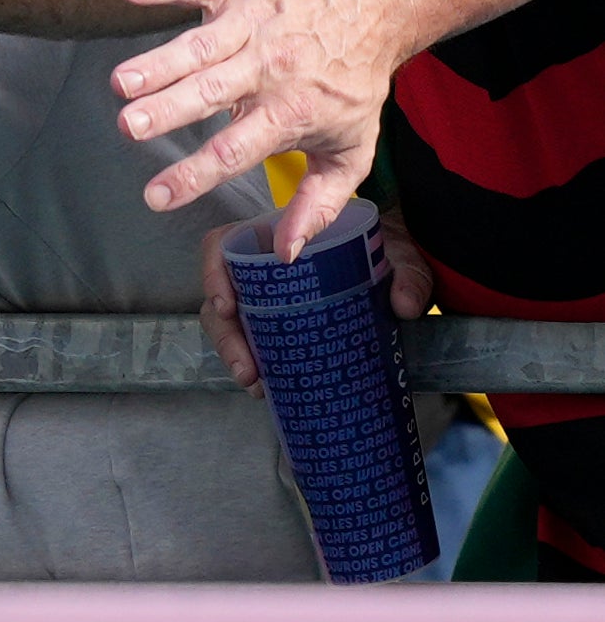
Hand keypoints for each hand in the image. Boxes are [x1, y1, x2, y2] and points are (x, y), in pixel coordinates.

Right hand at [113, 0, 419, 255]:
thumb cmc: (356, 79)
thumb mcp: (352, 148)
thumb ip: (318, 202)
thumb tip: (284, 252)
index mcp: (291, 111)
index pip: (237, 150)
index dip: (196, 174)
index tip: (155, 197)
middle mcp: (269, 68)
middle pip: (211, 93)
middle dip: (169, 110)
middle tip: (129, 127)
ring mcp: (252, 23)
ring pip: (198, 46)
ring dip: (158, 62)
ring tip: (121, 82)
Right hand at [197, 205, 429, 391]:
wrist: (393, 260)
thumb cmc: (384, 247)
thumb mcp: (398, 252)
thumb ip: (407, 273)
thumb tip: (403, 306)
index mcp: (277, 235)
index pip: (226, 245)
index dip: (215, 275)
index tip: (226, 308)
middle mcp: (263, 265)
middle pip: (223, 294)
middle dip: (227, 335)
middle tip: (246, 369)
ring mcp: (269, 295)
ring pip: (231, 321)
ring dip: (234, 353)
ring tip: (254, 383)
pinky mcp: (280, 320)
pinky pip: (252, 338)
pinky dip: (253, 361)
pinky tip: (265, 385)